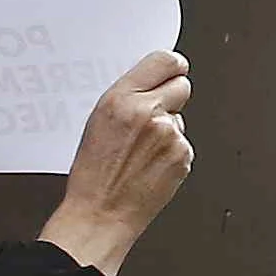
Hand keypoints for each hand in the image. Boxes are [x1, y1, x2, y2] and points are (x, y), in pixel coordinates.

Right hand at [39, 54, 195, 275]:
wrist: (100, 214)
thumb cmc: (92, 175)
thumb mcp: (98, 122)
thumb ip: (128, 98)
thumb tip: (150, 83)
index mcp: (121, 100)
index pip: (163, 61)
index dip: (172, 65)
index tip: (175, 67)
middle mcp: (148, 113)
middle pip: (182, 85)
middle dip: (172, 96)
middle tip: (156, 113)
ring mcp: (169, 135)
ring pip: (180, 118)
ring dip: (168, 130)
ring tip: (142, 151)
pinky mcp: (183, 156)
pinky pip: (183, 143)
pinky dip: (172, 153)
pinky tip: (150, 165)